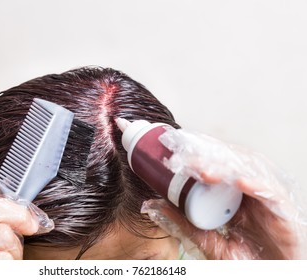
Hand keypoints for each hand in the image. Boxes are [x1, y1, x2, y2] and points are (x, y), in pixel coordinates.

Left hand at [142, 129, 306, 258]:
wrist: (271, 274)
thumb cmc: (245, 260)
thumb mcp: (208, 241)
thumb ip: (184, 223)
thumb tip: (154, 204)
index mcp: (231, 194)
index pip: (214, 166)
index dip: (196, 157)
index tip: (174, 153)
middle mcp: (247, 191)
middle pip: (230, 163)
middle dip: (207, 157)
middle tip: (184, 158)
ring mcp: (265, 198)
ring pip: (248, 171)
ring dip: (226, 168)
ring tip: (203, 171)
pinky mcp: (282, 210)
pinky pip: (270, 193)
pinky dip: (256, 185)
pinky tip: (239, 183)